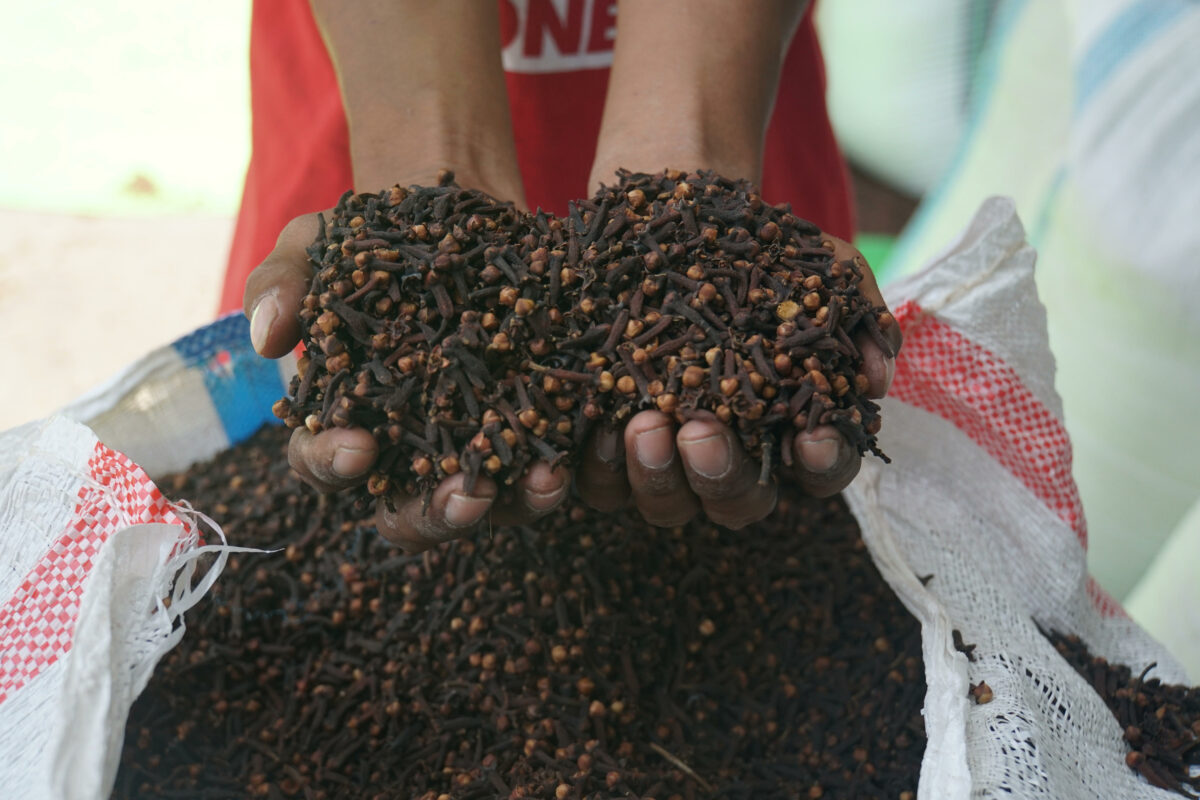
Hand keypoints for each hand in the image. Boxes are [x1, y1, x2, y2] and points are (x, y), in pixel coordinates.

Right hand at [245, 210, 568, 552]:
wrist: (456, 211)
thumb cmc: (373, 239)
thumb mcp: (316, 246)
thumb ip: (284, 284)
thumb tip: (267, 338)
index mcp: (343, 424)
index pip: (324, 466)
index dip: (332, 464)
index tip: (356, 445)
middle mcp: (408, 455)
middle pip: (412, 516)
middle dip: (436, 514)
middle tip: (461, 497)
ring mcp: (474, 447)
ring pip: (490, 503)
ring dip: (516, 503)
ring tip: (542, 479)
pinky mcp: (531, 427)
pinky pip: (547, 462)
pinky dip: (562, 464)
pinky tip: (577, 450)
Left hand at [573, 233, 899, 529]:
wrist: (668, 217)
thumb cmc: (752, 250)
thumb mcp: (812, 266)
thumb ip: (854, 312)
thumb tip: (876, 376)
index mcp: (788, 428)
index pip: (819, 469)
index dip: (822, 464)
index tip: (812, 437)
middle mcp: (730, 456)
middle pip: (738, 502)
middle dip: (722, 474)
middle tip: (701, 433)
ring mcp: (666, 459)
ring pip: (666, 503)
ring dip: (658, 474)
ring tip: (644, 423)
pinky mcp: (606, 449)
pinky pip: (600, 483)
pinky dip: (597, 463)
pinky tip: (597, 422)